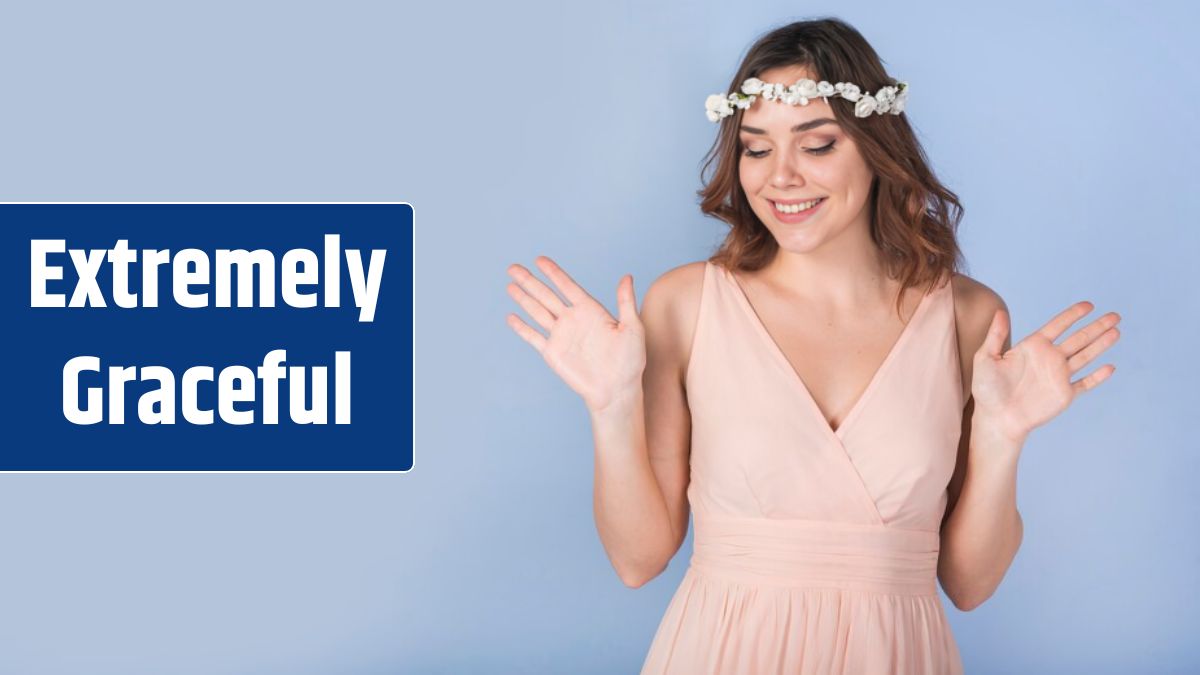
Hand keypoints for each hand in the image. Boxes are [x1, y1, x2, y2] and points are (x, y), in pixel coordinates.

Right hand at [505, 256, 645, 413]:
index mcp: (590, 310)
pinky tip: (511, 317)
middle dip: (530, 281)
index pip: (567, 286)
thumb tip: (627, 277)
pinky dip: (522, 328)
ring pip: (537, 312)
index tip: (539, 259)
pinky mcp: (553, 353)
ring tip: (510, 285)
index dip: (553, 273)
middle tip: (513, 267)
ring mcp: (561, 336)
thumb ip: (625, 302)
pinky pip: (534, 337)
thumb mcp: (632, 328)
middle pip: (546, 295)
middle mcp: (573, 320)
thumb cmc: (630, 361)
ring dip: (523, 299)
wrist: (617, 390)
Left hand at [971, 300, 1120, 442]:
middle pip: (1078, 338)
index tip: (1088, 305)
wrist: (996, 418)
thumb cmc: (987, 389)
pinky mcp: (1064, 394)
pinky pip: (1085, 384)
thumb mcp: (986, 358)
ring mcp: (1059, 376)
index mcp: (1033, 346)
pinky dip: (1098, 377)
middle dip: (1097, 326)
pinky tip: (1110, 367)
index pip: (1058, 326)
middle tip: (1114, 315)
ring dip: (1101, 344)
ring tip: (1116, 331)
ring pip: (1085, 356)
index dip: (1072, 315)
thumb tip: (999, 311)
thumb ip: (995, 335)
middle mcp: (1050, 358)